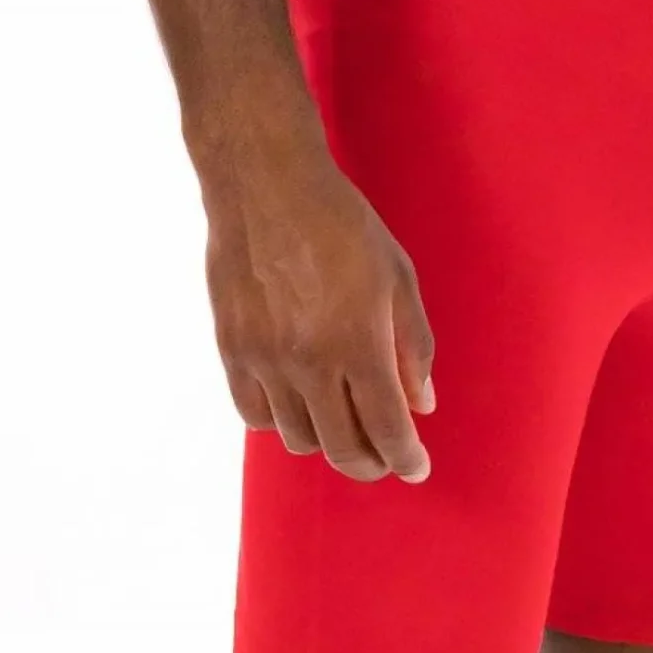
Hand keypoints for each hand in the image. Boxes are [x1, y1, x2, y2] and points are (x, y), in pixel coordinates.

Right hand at [202, 141, 436, 481]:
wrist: (266, 184)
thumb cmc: (341, 222)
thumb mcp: (397, 275)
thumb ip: (413, 344)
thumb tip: (421, 404)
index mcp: (359, 342)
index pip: (387, 428)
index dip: (406, 458)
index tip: (417, 468)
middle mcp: (309, 361)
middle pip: (342, 448)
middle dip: (372, 463)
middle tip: (385, 458)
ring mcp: (265, 360)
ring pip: (298, 438)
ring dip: (328, 441)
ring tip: (343, 422)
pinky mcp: (231, 350)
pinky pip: (254, 416)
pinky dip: (281, 422)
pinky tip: (299, 404)